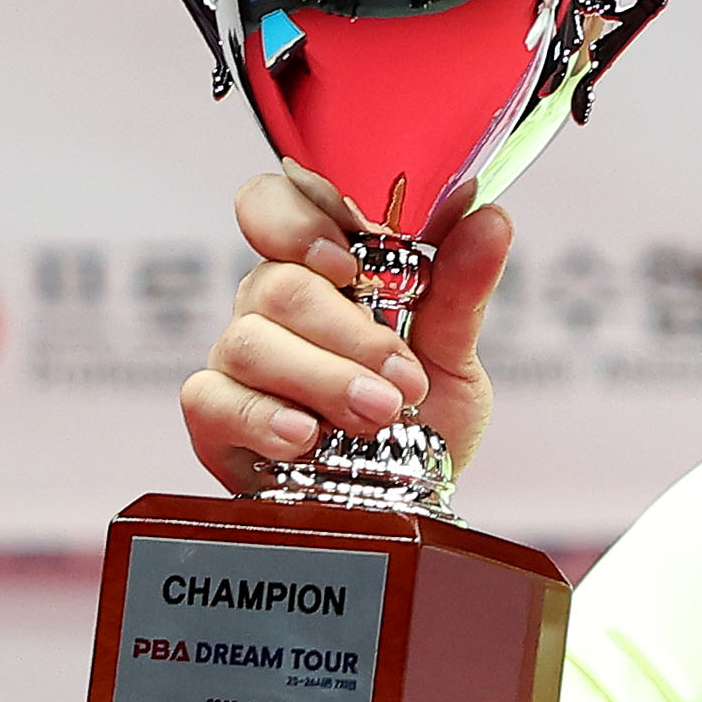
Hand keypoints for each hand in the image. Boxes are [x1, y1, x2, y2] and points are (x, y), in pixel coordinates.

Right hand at [178, 169, 511, 494]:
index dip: (296, 221)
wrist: (409, 497)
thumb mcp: (455, 355)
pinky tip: (302, 436)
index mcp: (320, 269)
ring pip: (251, 341)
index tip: (349, 263)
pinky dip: (261, 416)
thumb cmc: (421, 414)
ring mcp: (238, 358)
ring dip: (322, 379)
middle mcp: (270, 305)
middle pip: (279, 284)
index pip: (273, 204)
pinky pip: (211, 399)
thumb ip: (463, 288)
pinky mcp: (216, 416)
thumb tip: (490, 218)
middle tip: (403, 380)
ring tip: (377, 414)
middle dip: (349, 334)